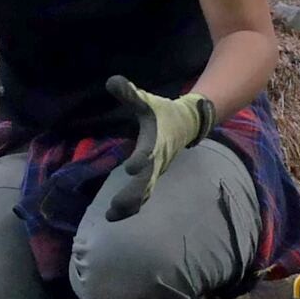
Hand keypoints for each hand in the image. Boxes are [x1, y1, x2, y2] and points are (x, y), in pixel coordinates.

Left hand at [105, 76, 215, 220]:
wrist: (188, 123)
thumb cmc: (164, 112)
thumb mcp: (147, 100)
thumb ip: (130, 93)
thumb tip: (111, 81)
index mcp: (155, 142)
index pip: (149, 153)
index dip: (141, 160)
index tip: (130, 169)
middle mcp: (157, 160)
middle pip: (146, 181)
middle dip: (131, 195)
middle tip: (113, 209)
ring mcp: (157, 170)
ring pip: (145, 192)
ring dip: (130, 205)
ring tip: (111, 217)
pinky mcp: (154, 176)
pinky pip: (144, 193)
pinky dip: (133, 205)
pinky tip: (118, 214)